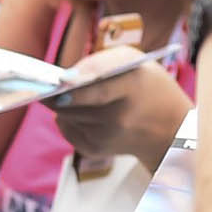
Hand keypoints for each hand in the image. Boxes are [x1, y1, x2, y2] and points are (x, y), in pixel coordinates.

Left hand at [52, 49, 187, 169]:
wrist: (168, 128)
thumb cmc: (146, 85)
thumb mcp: (133, 61)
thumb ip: (100, 62)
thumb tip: (63, 77)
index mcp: (132, 88)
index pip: (100, 90)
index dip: (76, 86)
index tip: (59, 81)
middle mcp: (118, 117)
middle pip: (71, 103)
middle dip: (56, 92)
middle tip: (44, 82)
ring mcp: (106, 137)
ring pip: (64, 114)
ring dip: (61, 102)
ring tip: (71, 93)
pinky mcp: (95, 149)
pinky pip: (66, 127)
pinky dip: (67, 117)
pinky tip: (81, 110)